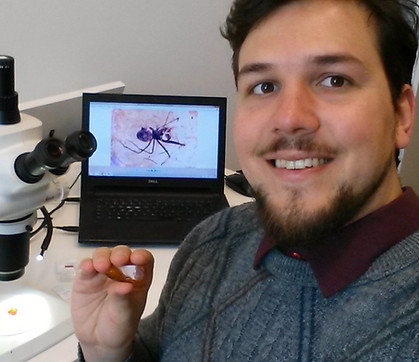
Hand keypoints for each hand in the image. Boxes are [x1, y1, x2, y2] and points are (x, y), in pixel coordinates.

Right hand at [71, 245, 153, 361]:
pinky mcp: (86, 279)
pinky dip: (86, 264)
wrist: (99, 341)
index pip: (143, 261)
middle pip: (122, 254)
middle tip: (117, 260)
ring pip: (103, 256)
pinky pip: (86, 267)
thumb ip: (123, 300)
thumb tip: (124, 286)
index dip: (141, 256)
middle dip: (120, 254)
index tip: (138, 258)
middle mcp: (121, 273)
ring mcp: (103, 274)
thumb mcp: (125, 316)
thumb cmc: (119, 327)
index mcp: (138, 279)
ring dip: (102, 257)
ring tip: (101, 266)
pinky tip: (87, 267)